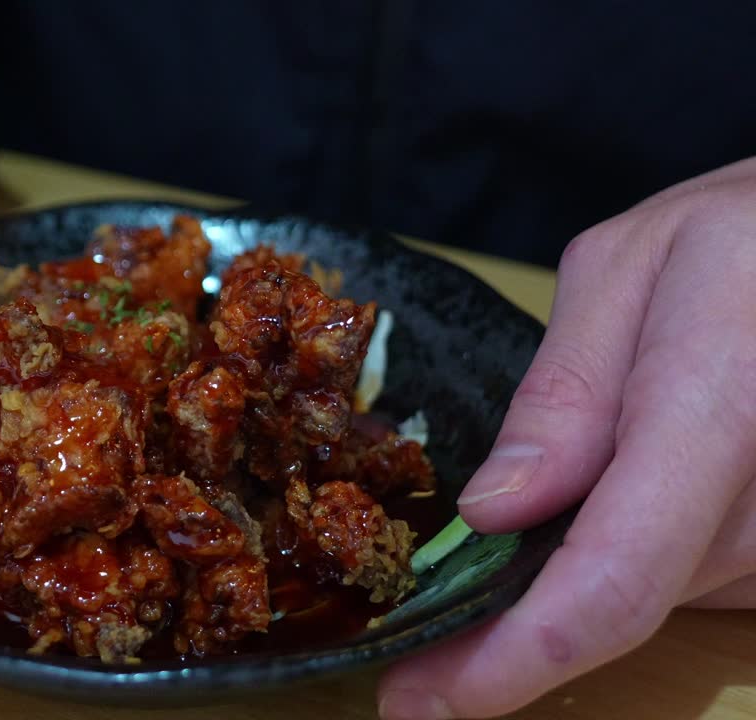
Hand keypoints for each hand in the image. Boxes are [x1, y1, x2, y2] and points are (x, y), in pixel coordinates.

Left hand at [378, 157, 755, 717]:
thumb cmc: (747, 233)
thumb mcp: (632, 266)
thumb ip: (566, 393)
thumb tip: (492, 514)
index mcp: (715, 413)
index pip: (613, 582)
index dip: (511, 661)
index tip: (417, 702)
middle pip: (628, 601)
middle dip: (516, 626)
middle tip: (425, 627)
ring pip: (665, 595)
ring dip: (582, 573)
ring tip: (535, 511)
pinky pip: (702, 575)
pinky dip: (638, 551)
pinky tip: (613, 495)